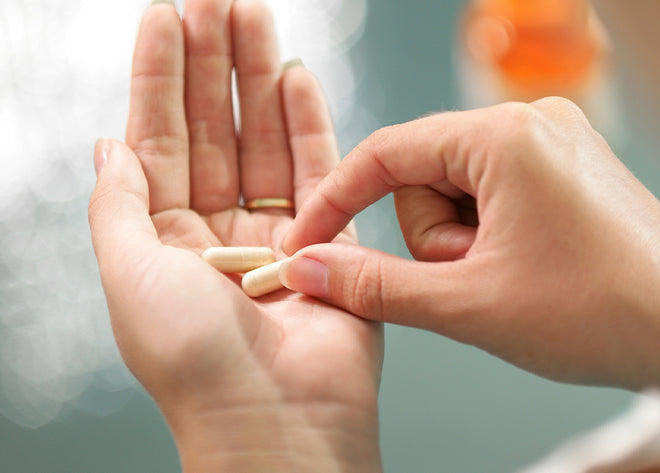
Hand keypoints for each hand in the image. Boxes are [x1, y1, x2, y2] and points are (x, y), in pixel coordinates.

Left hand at [88, 1, 380, 470]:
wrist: (278, 418)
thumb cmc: (195, 362)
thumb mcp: (128, 274)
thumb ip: (118, 203)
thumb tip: (107, 144)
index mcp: (164, 240)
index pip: (160, 138)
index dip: (161, 76)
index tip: (167, 16)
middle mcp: (219, 231)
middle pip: (215, 128)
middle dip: (213, 61)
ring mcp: (277, 232)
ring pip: (266, 138)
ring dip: (259, 76)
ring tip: (256, 15)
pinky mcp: (330, 240)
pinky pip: (320, 169)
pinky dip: (309, 122)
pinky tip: (296, 76)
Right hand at [280, 98, 659, 397]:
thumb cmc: (600, 313)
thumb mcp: (468, 304)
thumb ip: (375, 285)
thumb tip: (307, 269)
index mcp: (506, 135)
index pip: (387, 152)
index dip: (337, 202)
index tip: (308, 243)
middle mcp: (535, 119)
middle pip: (426, 173)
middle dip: (434, 238)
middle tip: (474, 281)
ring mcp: (560, 138)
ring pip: (461, 187)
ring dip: (464, 242)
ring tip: (509, 279)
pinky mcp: (574, 164)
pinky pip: (499, 191)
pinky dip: (492, 234)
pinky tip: (527, 268)